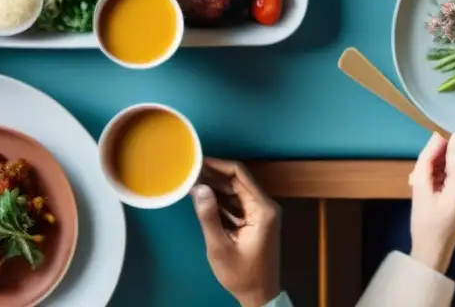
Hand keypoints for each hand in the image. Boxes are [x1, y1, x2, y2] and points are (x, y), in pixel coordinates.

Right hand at [192, 158, 280, 306]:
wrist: (259, 297)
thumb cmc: (242, 275)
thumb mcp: (220, 247)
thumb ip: (209, 216)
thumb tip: (199, 188)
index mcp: (263, 209)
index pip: (240, 174)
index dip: (218, 164)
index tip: (197, 161)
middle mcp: (265, 207)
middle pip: (237, 180)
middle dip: (213, 175)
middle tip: (189, 172)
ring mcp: (260, 214)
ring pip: (235, 191)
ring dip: (214, 187)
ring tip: (191, 182)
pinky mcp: (254, 221)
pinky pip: (235, 203)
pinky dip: (219, 200)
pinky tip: (202, 198)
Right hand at [409, 132, 454, 274]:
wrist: (432, 249)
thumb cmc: (426, 220)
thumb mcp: (424, 187)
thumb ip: (431, 158)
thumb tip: (444, 134)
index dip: (438, 153)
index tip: (425, 162)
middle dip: (436, 163)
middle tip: (419, 177)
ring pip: (454, 165)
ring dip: (436, 169)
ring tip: (421, 184)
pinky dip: (440, 177)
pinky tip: (428, 187)